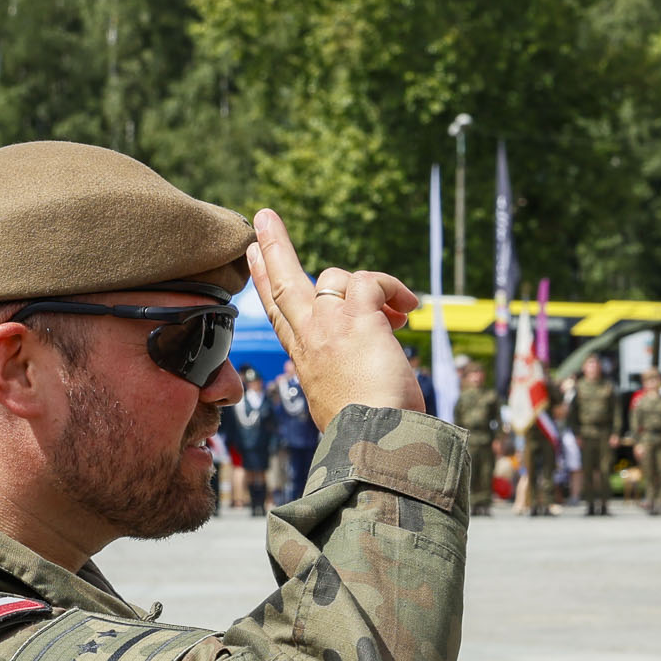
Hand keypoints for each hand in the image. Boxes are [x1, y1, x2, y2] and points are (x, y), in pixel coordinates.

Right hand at [248, 209, 424, 427]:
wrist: (373, 442)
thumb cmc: (366, 432)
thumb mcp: (341, 401)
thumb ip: (341, 374)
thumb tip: (363, 369)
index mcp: (304, 359)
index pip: (280, 314)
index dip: (264, 283)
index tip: (253, 256)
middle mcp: (309, 339)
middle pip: (282, 283)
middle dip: (274, 247)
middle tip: (264, 218)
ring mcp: (329, 326)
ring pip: (334, 276)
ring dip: (370, 285)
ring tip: (397, 312)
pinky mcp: (357, 318)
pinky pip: (370, 281)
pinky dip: (392, 288)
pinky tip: (407, 308)